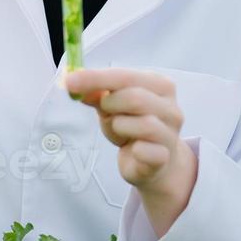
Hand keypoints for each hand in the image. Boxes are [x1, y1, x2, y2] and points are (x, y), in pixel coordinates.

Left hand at [63, 67, 196, 235]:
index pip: (126, 76)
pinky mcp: (164, 158)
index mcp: (160, 86)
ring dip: (119, 127)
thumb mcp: (112, 107)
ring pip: (144, 124)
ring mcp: (170, 134)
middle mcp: (171, 108)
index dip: (96, 78)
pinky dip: (134, 150)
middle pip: (135, 97)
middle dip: (110, 104)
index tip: (69, 81)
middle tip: (105, 112)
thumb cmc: (132, 127)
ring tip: (119, 130)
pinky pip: (146, 151)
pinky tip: (132, 149)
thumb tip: (74, 83)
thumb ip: (97, 93)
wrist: (154, 164)